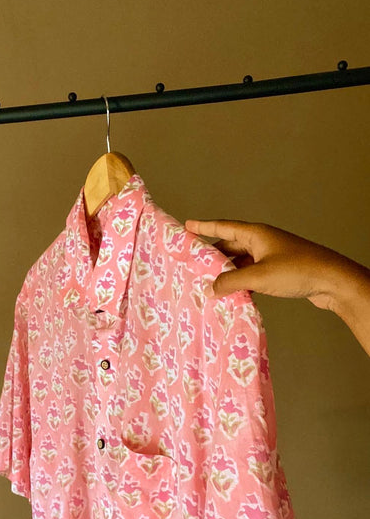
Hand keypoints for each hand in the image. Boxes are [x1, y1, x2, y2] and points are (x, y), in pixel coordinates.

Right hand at [184, 219, 346, 311]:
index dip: (203, 227)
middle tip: (193, 265)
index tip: (187, 226)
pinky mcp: (278, 270)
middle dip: (213, 256)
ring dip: (227, 272)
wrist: (332, 281)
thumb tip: (210, 289)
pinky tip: (233, 292)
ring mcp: (271, 256)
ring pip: (241, 262)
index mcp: (256, 234)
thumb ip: (230, 282)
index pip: (223, 227)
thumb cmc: (297, 270)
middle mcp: (262, 241)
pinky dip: (241, 281)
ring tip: (209, 284)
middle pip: (230, 246)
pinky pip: (252, 273)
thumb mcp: (258, 276)